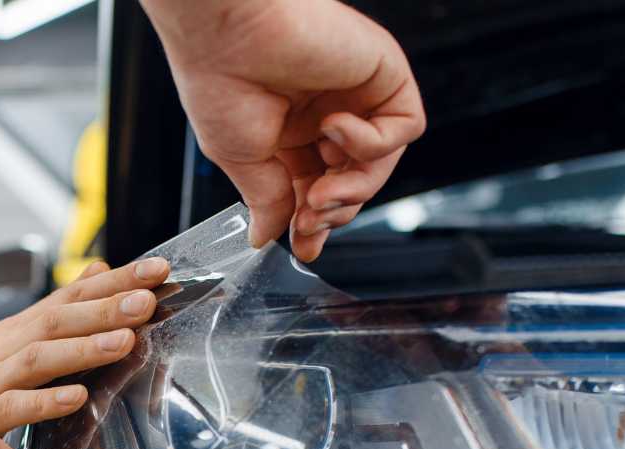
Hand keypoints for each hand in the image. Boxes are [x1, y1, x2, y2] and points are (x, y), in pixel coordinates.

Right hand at [0, 257, 170, 432]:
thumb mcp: (9, 341)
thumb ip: (56, 311)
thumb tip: (99, 270)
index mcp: (15, 331)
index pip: (69, 297)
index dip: (114, 281)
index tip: (158, 269)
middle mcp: (1, 348)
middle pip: (56, 320)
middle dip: (105, 307)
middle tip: (149, 297)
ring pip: (37, 358)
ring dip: (82, 347)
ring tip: (125, 340)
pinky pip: (11, 409)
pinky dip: (44, 402)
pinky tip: (76, 398)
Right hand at [144, 0, 425, 260]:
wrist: (226, 29)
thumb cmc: (219, 78)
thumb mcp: (238, 158)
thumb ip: (266, 199)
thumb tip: (267, 236)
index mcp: (290, 130)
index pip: (318, 186)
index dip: (315, 220)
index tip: (302, 244)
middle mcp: (325, 111)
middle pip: (355, 180)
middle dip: (335, 211)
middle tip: (309, 219)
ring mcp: (357, 93)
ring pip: (383, 162)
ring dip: (355, 188)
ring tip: (321, 190)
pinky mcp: (384, 72)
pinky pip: (406, 126)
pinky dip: (374, 142)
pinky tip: (335, 127)